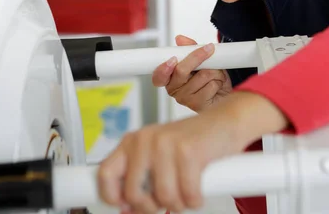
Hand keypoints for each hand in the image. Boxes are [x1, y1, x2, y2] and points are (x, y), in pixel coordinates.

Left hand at [97, 92, 288, 213]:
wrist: (224, 123)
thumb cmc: (192, 143)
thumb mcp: (159, 156)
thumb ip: (141, 178)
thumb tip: (126, 209)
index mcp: (132, 141)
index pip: (105, 174)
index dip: (112, 197)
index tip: (126, 207)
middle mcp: (145, 140)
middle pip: (133, 194)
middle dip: (153, 207)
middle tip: (168, 199)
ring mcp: (165, 144)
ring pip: (164, 197)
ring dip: (179, 204)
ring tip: (186, 191)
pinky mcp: (188, 151)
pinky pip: (188, 195)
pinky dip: (196, 200)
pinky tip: (199, 190)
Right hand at [152, 35, 232, 111]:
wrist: (224, 92)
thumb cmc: (210, 77)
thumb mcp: (201, 59)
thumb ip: (190, 49)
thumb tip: (180, 39)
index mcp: (169, 78)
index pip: (159, 77)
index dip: (163, 69)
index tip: (173, 60)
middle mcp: (174, 90)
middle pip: (181, 71)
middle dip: (197, 57)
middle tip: (209, 49)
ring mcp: (185, 99)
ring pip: (202, 75)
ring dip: (214, 71)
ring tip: (215, 75)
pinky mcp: (199, 105)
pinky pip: (211, 85)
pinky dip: (219, 81)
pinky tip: (217, 86)